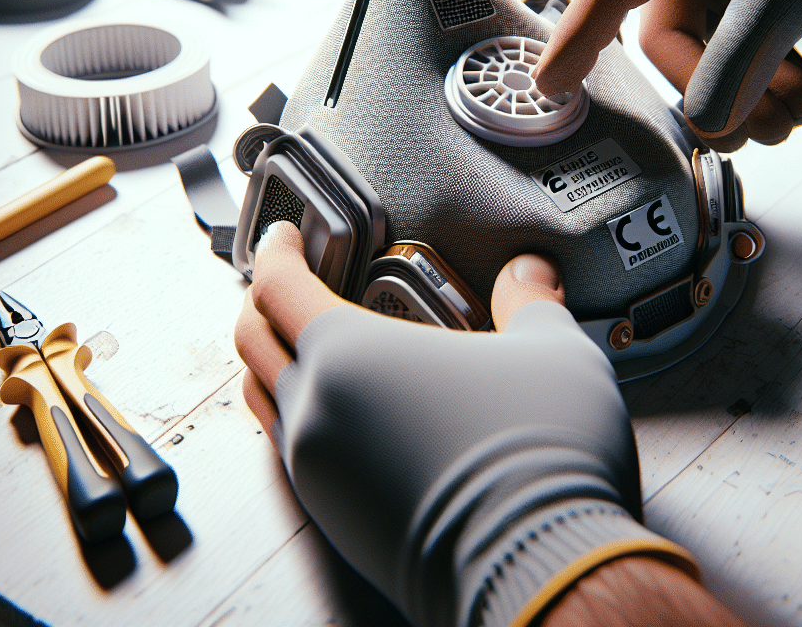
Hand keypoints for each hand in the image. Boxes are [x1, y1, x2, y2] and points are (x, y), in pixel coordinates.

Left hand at [235, 221, 706, 626]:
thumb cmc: (537, 458)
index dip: (280, 249)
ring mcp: (316, 470)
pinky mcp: (332, 517)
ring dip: (273, 362)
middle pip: (252, 340)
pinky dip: (300, 417)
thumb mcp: (550, 350)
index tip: (288, 234)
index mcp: (350, 352)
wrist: (538, 567)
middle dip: (262, 302)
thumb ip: (529, 300)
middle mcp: (315, 410)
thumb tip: (531, 273)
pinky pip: (292, 451)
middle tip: (286, 284)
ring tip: (306, 346)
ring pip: (264, 399)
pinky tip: (343, 416)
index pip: (279, 284)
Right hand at [535, 0, 801, 148]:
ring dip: (765, 101)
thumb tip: (706, 129)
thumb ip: (738, 62)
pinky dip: (793, 85)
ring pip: (727, 66)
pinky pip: (765, 62)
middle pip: (679, 53)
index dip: (576, 39)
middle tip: (770, 128)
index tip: (548, 89)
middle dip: (724, 97)